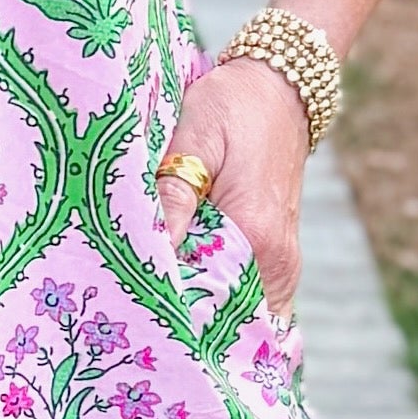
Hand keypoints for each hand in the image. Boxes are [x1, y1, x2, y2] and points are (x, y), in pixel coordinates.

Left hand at [156, 57, 310, 315]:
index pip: (207, 300)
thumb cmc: (232, 108)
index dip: (170, 314)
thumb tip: (153, 249)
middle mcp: (276, 260)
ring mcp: (284, 265)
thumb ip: (175, 194)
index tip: (133, 315)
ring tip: (158, 319)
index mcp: (254, 233)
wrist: (281, 91)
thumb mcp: (194, 137)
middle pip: (225, 320)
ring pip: (242, 319)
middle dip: (185, 328)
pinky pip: (255, 306)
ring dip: (204, 320)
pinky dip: (225, 311)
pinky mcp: (282, 262)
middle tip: (136, 323)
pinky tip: (192, 307)